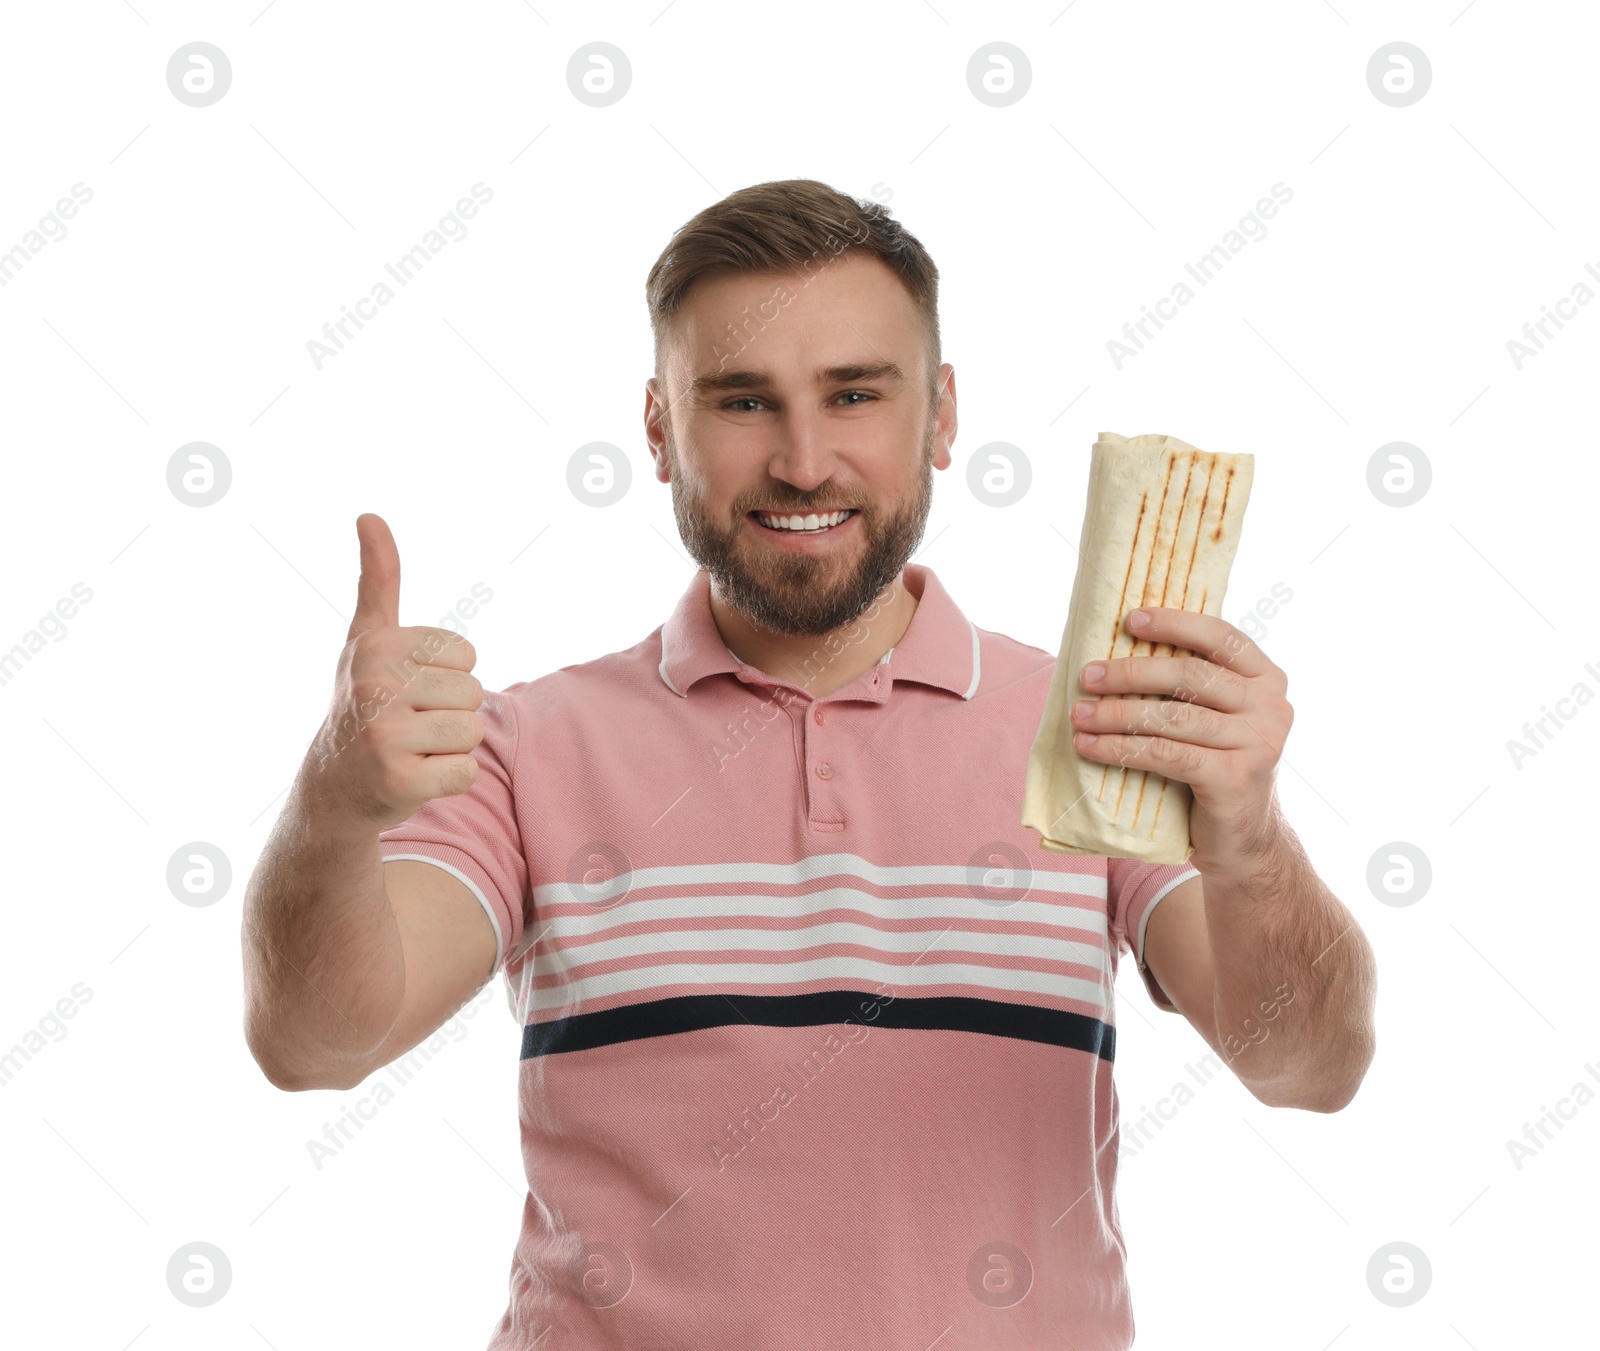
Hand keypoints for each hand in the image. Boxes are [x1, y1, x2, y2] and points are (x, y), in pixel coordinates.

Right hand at [305, 513, 484, 829]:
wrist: (333, 787)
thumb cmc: (363, 702)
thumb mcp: (367, 637)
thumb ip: (379, 579)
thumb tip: (369, 514)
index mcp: (376, 646)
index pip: (466, 654)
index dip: (445, 675)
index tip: (404, 688)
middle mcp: (373, 686)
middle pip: (473, 693)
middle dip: (449, 712)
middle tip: (408, 725)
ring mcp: (384, 736)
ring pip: (471, 732)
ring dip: (449, 747)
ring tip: (410, 749)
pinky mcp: (398, 782)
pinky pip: (465, 772)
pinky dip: (447, 780)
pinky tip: (412, 778)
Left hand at [1070, 607, 1291, 868]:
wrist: (1243, 839)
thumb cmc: (1215, 767)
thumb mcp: (1215, 718)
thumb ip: (1191, 686)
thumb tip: (1117, 649)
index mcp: (1268, 679)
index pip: (1221, 637)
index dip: (1175, 623)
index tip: (1130, 620)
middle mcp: (1271, 707)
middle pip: (1190, 675)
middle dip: (1131, 673)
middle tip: (1087, 676)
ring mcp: (1258, 744)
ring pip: (1172, 717)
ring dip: (1116, 714)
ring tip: (1078, 715)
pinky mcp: (1234, 779)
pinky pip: (1166, 754)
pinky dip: (1121, 749)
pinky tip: (1090, 747)